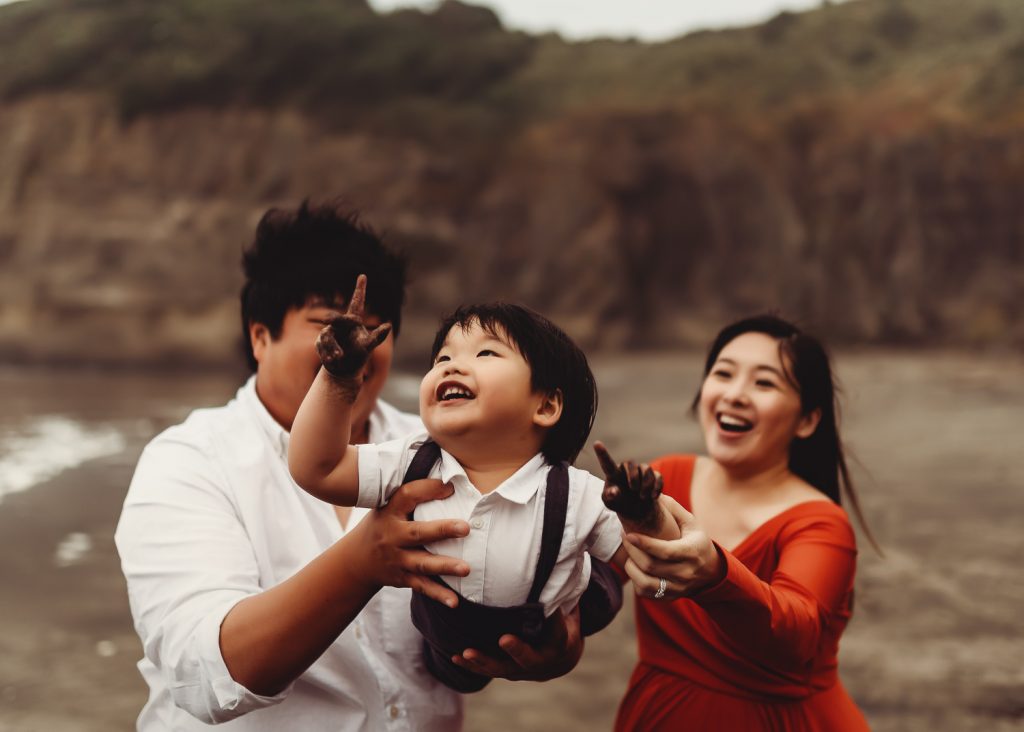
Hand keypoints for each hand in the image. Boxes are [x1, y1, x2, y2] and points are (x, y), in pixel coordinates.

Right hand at [316, 274, 391, 378]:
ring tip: (339, 357)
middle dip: (334, 320)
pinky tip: (331, 361)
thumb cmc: (359, 355)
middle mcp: (341, 324)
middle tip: (328, 320)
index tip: (363, 276)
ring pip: (327, 335)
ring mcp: (329, 332)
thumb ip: (377, 337)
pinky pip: (321, 345)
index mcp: (354, 321)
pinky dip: (326, 353)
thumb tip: (388, 325)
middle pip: (336, 319)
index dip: (360, 289)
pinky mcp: (320, 342)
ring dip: (332, 346)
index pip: (356, 302)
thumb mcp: (368, 346)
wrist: (344, 369)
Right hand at [346, 478, 469, 607]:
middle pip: (417, 533)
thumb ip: (413, 494)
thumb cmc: (383, 524)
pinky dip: (438, 594)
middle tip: (466, 528)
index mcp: (389, 512)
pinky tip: (455, 601)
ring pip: (422, 563)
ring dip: (445, 566)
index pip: (407, 496)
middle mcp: (391, 536)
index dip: (428, 489)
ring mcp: (396, 560)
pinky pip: (421, 586)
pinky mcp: (401, 578)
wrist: (356, 561)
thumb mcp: (388, 505)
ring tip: (466, 568)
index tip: (450, 487)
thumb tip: (448, 476)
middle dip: (442, 530)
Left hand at [450, 605, 582, 680]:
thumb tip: (552, 569)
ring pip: (501, 668)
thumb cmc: (560, 628)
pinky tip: (455, 657)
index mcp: (558, 644)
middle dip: (516, 649)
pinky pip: (486, 671)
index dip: (553, 623)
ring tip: (467, 653)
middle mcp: (539, 661)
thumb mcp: (566, 614)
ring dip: (483, 661)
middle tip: (504, 639)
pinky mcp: (505, 671)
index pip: (557, 633)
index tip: (550, 610)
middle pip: (528, 658)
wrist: (557, 660)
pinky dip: (471, 666)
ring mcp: (520, 670)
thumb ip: (559, 597)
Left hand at [593, 441, 662, 530]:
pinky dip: (656, 488)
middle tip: (634, 490)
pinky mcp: (654, 475)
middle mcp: (627, 469)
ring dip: (646, 485)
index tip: (596, 444)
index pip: (607, 463)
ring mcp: (641, 471)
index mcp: (613, 474)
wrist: (637, 509)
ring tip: (643, 497)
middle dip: (634, 477)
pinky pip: (658, 476)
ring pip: (646, 469)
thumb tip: (614, 491)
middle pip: (631, 463)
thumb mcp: (611, 503)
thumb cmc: (619, 503)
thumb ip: (610, 497)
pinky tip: (652, 497)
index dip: (602, 454)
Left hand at [619, 494, 723, 599]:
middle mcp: (685, 573)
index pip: (664, 551)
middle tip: (624, 535)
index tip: (629, 533)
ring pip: (645, 583)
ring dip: (630, 567)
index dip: (644, 543)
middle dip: (632, 550)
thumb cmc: (697, 542)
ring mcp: (677, 588)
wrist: (712, 572)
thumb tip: (654, 494)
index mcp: (691, 552)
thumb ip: (674, 508)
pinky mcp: (669, 597)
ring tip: (628, 552)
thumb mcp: (692, 523)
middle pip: (650, 566)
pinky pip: (645, 593)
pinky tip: (635, 566)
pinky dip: (635, 580)